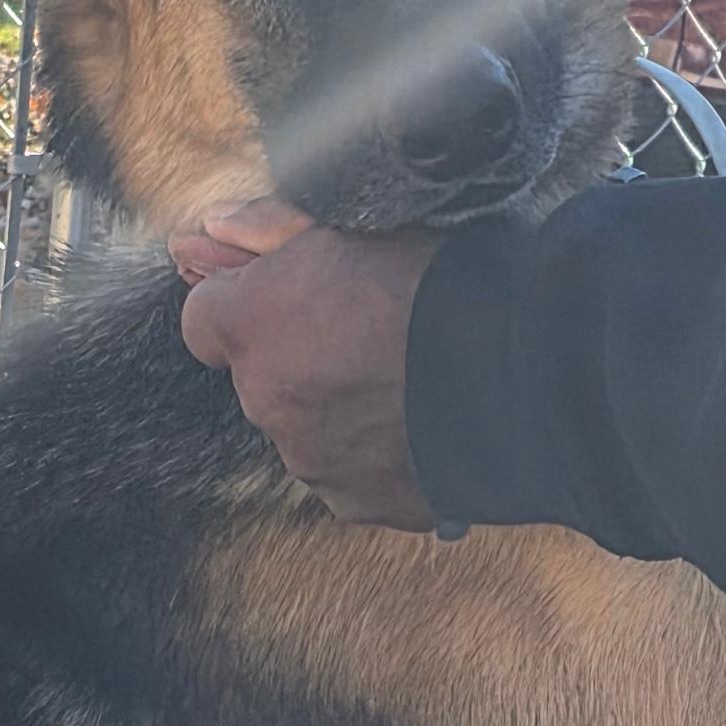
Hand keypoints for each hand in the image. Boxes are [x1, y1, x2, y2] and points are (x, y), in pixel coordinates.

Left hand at [173, 199, 443, 531]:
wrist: (520, 369)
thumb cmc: (437, 279)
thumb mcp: (350, 222)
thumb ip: (267, 227)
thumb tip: (210, 229)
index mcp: (249, 323)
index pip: (205, 319)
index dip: (252, 305)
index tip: (298, 299)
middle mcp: (264, 399)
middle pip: (262, 379)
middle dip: (299, 359)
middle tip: (371, 335)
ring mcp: (309, 460)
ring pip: (306, 431)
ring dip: (339, 409)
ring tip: (408, 382)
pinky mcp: (356, 502)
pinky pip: (352, 476)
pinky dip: (376, 454)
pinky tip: (422, 422)